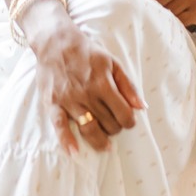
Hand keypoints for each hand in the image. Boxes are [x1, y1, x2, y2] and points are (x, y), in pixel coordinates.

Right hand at [25, 6, 144, 154]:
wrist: (56, 43)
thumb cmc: (87, 53)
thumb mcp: (113, 63)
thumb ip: (128, 86)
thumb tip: (142, 107)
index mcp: (103, 84)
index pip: (123, 112)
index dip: (130, 120)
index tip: (129, 120)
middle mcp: (87, 94)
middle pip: (107, 123)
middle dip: (115, 127)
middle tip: (115, 125)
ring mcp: (69, 101)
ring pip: (88, 128)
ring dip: (99, 141)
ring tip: (106, 147)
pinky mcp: (52, 104)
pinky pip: (59, 126)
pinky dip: (66, 141)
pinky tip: (74, 152)